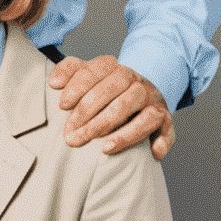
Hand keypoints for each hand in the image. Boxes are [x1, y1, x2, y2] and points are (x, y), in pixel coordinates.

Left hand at [48, 54, 172, 158]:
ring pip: (141, 114)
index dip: (77, 88)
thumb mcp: (84, 74)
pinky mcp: (165, 117)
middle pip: (115, 95)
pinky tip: (152, 152)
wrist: (138, 87)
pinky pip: (167, 129)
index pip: (94, 72)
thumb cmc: (102, 86)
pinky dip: (162, 140)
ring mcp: (151, 99)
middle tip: (71, 136)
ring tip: (102, 148)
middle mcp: (135, 81)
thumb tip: (54, 83)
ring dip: (123, 133)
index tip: (61, 106)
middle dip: (91, 117)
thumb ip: (67, 71)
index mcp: (112, 67)